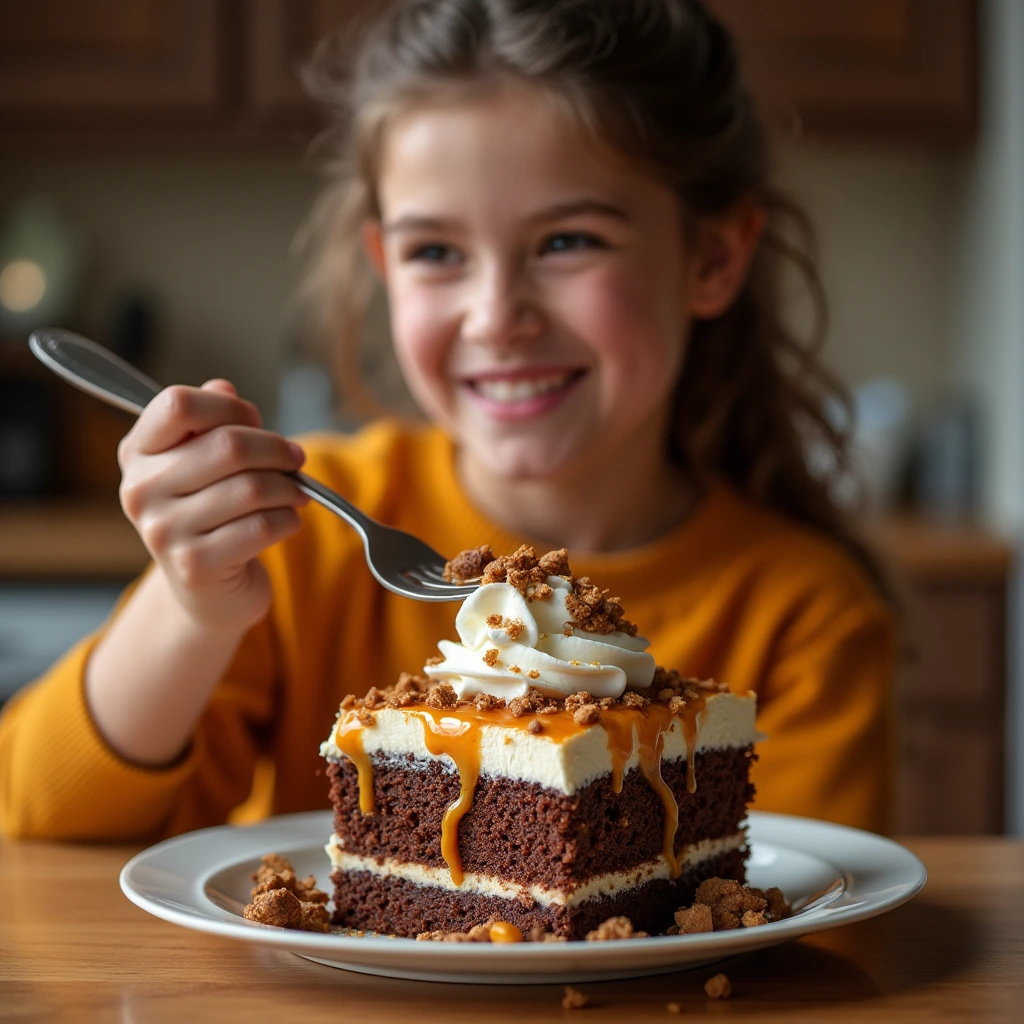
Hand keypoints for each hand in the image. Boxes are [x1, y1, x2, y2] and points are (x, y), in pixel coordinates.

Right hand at [117, 379, 308, 631]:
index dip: (229, 407)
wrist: (205, 590)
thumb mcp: (204, 463)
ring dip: (289, 488)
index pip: (178, 404)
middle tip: (296, 460)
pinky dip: (288, 519)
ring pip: (251, 488)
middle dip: (276, 449)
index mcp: (138, 452)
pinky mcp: (194, 566)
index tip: (255, 421)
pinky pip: (262, 527)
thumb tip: (223, 386)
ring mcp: (163, 531)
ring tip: (297, 493)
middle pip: (227, 445)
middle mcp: (140, 490)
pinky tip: (288, 521)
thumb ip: (213, 422)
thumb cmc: (212, 513)